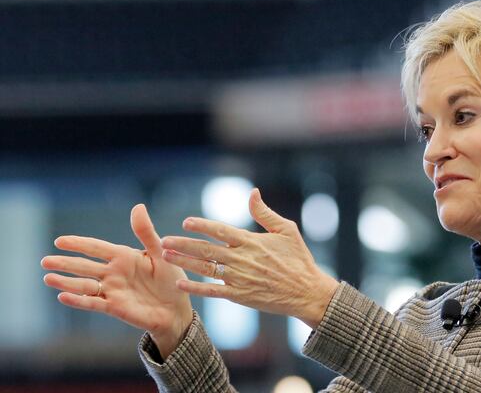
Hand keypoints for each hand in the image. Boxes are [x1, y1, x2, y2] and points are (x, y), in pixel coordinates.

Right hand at [41, 204, 193, 357]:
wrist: (177, 309)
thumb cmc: (170, 278)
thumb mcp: (160, 253)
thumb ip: (146, 233)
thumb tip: (137, 206)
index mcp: (123, 257)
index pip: (96, 248)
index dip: (78, 244)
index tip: (59, 241)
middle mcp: (113, 273)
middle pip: (84, 266)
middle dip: (65, 263)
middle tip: (45, 261)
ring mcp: (112, 291)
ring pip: (84, 285)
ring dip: (66, 282)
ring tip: (48, 278)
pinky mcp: (114, 307)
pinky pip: (93, 303)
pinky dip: (78, 301)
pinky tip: (63, 297)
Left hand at [160, 188, 338, 328]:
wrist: (306, 292)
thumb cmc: (299, 259)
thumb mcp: (287, 230)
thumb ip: (265, 212)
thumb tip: (252, 192)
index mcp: (251, 241)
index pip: (220, 230)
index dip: (202, 225)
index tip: (186, 221)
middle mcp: (242, 259)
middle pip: (206, 250)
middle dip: (183, 244)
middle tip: (165, 240)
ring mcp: (239, 279)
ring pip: (205, 269)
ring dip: (184, 262)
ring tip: (167, 256)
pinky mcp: (240, 296)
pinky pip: (213, 291)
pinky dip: (196, 287)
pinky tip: (181, 283)